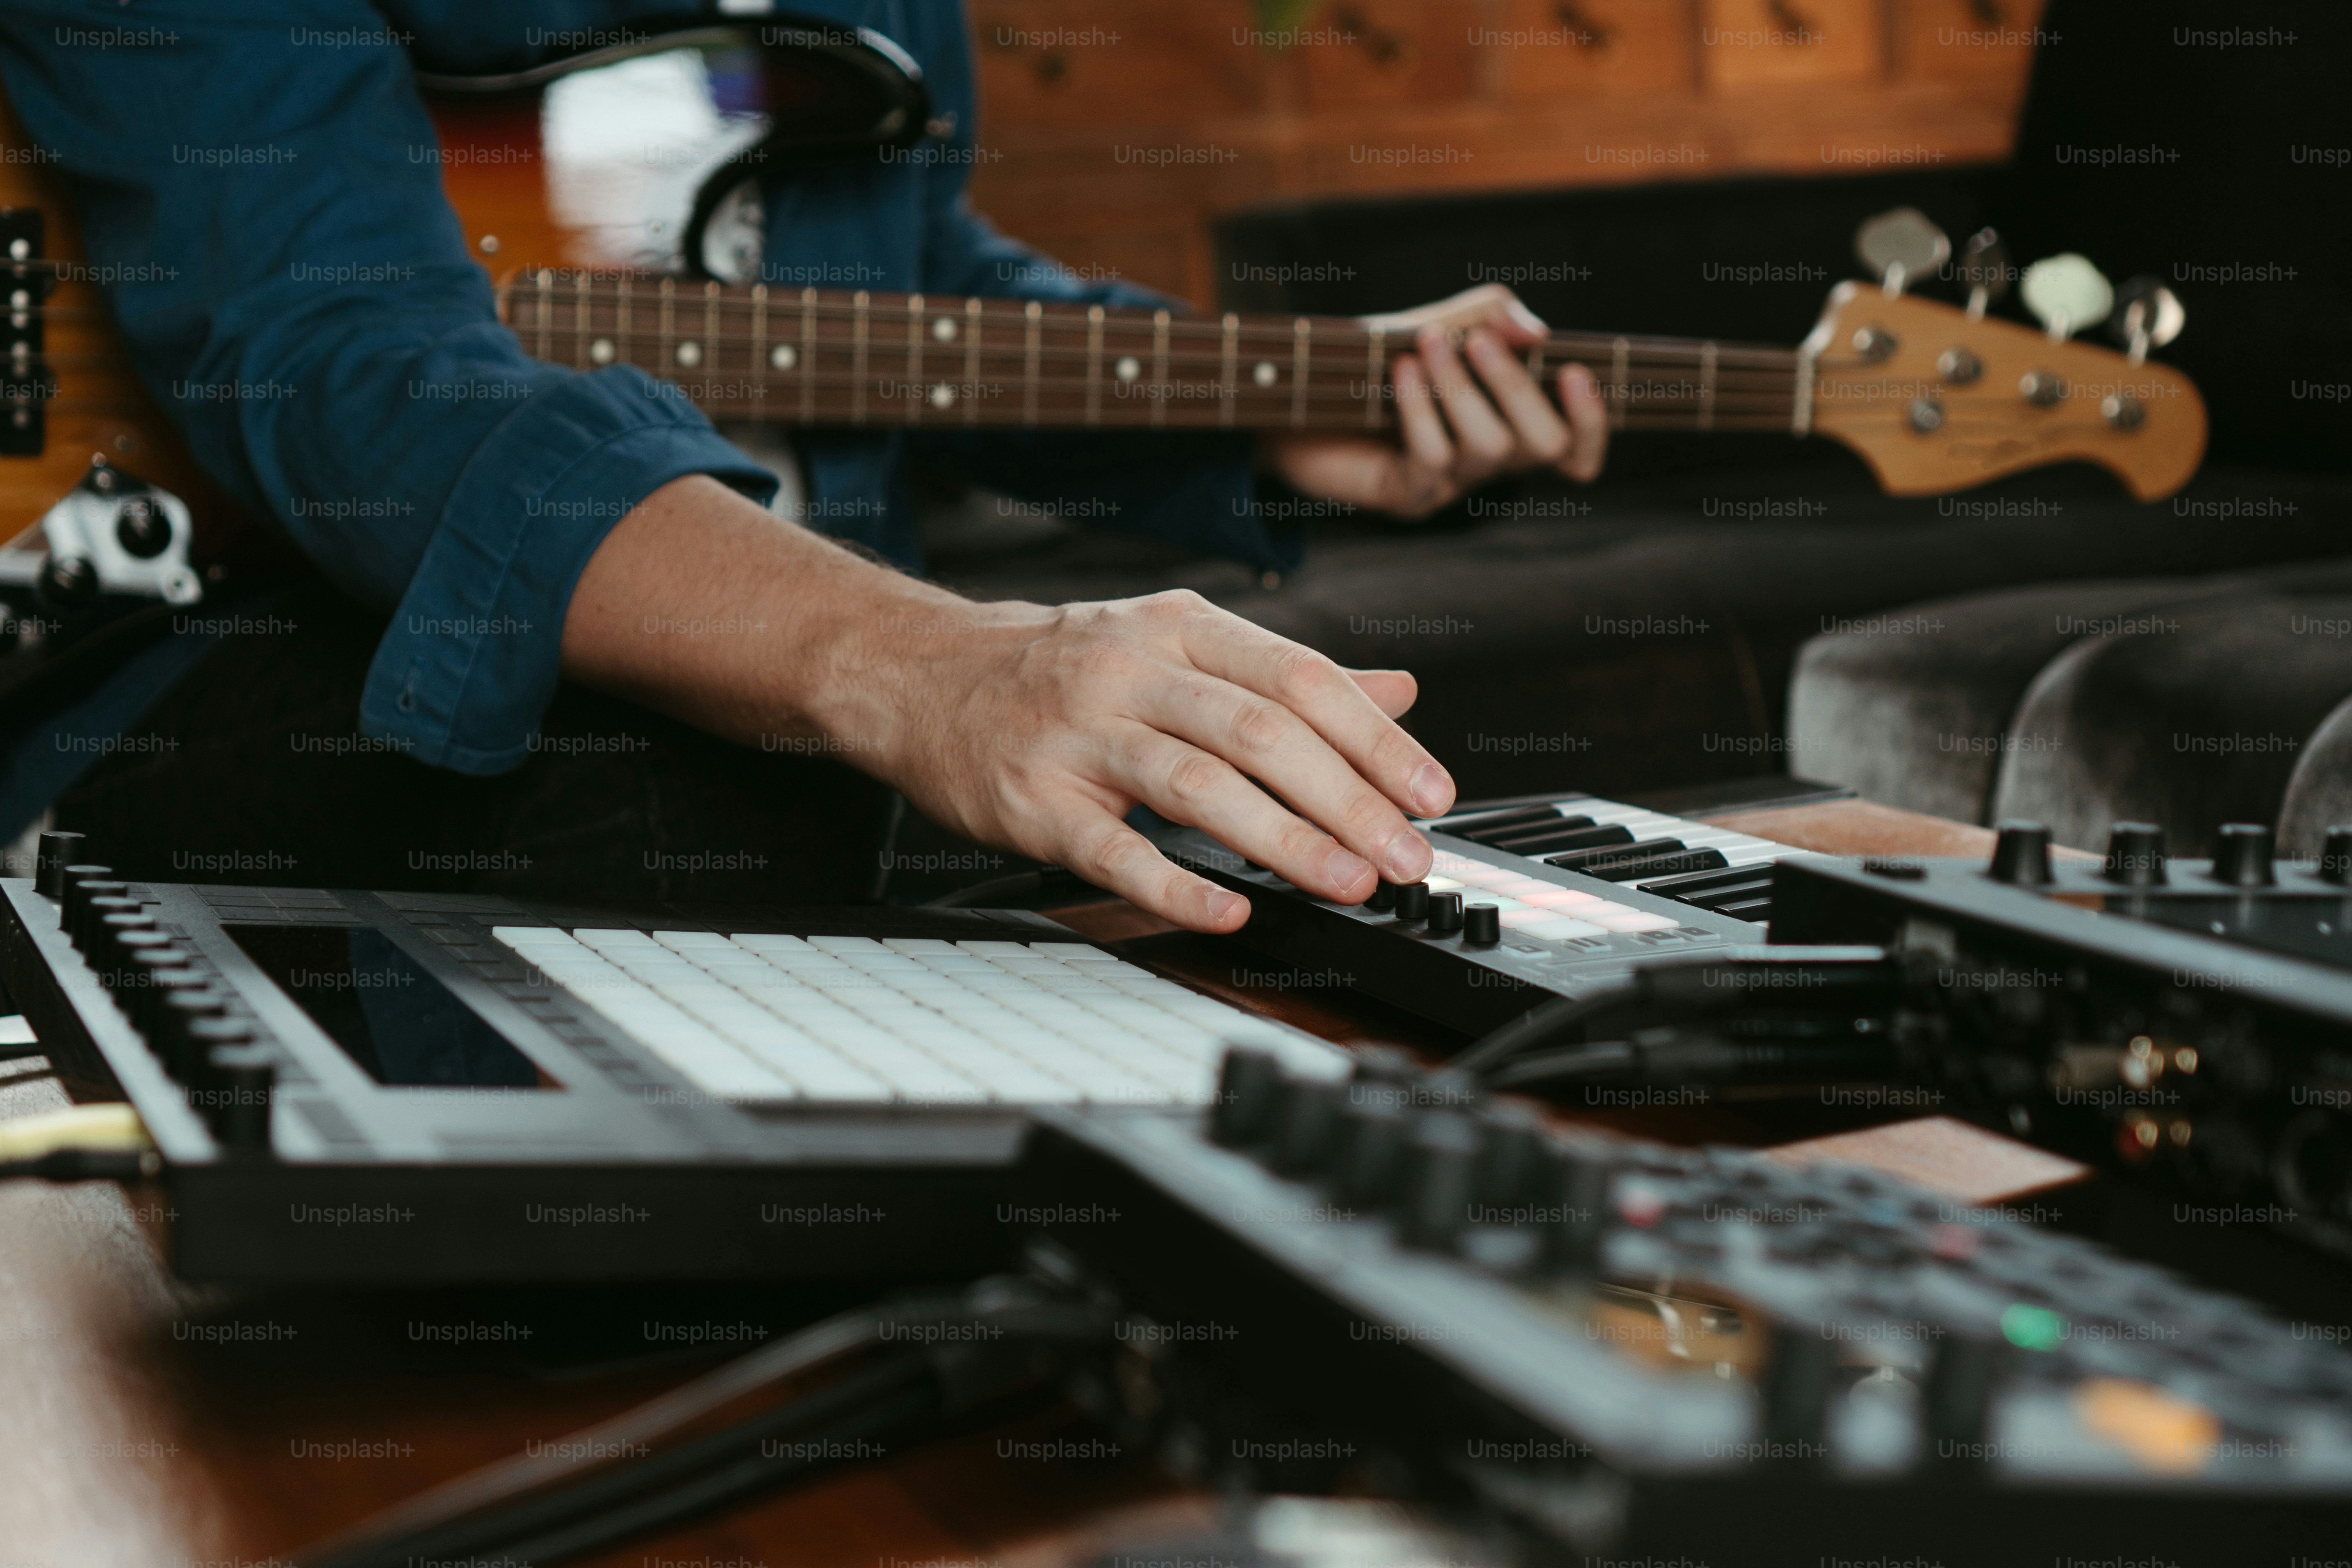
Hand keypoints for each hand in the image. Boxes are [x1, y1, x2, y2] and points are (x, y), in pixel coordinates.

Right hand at [838, 589, 1455, 932]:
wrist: (923, 676)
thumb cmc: (1062, 667)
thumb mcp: (1179, 645)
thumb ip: (1290, 674)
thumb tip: (1399, 691)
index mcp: (1181, 630)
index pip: (1300, 677)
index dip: (1375, 739)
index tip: (1430, 793)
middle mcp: (1133, 672)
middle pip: (1262, 732)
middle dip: (1349, 800)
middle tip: (1406, 856)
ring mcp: (1079, 737)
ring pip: (1198, 785)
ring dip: (1285, 841)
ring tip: (1348, 883)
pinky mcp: (1034, 801)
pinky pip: (1112, 849)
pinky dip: (1175, 883)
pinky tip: (1228, 912)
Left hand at [1261, 282, 1609, 517]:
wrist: (1298, 392)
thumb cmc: (1377, 358)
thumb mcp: (1439, 321)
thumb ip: (1490, 316)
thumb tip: (1539, 334)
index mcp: (1509, 423)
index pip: (1575, 449)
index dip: (1593, 422)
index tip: (1575, 372)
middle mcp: (1488, 463)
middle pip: (1544, 445)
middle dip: (1517, 387)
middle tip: (1478, 341)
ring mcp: (1450, 486)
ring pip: (1491, 448)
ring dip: (1463, 389)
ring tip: (1427, 345)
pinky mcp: (1407, 496)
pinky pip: (1435, 457)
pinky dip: (1421, 407)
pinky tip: (1399, 371)